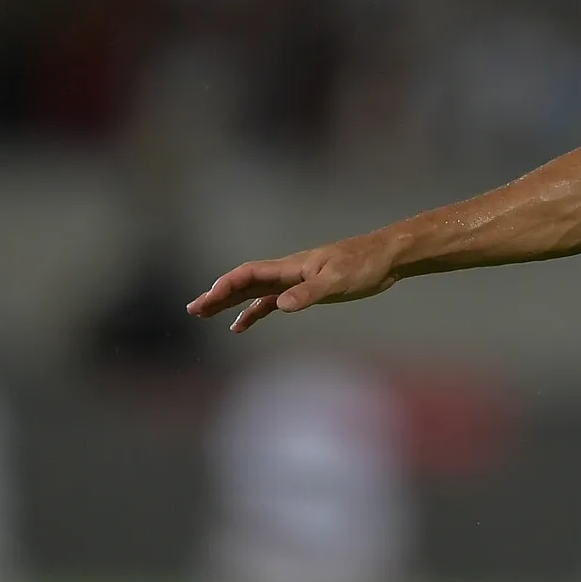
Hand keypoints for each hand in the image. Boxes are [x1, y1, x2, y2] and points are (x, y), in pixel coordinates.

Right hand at [187, 235, 401, 332]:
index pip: (248, 275)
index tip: (207, 300)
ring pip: (253, 291)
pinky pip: (270, 300)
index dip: (225, 287)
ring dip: (230, 303)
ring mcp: (294, 280)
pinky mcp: (305, 288)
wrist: (386, 257)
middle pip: (243, 282)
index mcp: (290, 267)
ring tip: (206, 315)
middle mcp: (287, 271)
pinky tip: (243, 325)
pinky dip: (254, 311)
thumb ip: (306, 294)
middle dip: (217, 295)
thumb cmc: (364, 266)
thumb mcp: (335, 282)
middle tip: (194, 310)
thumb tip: (279, 306)